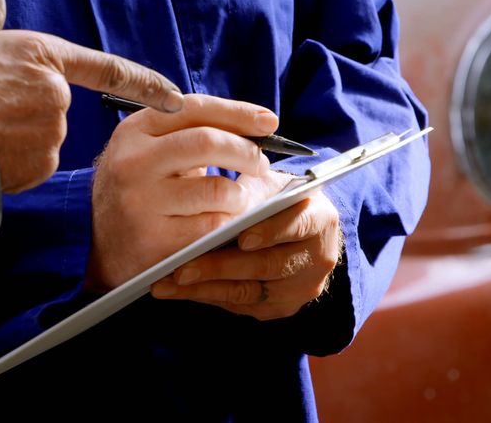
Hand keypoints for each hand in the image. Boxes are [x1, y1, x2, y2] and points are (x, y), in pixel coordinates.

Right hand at [0, 0, 183, 192]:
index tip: (177, 98)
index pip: (106, 69)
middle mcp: (56, 94)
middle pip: (53, 108)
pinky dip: (13, 165)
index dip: (145, 83)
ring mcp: (51, 133)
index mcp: (42, 55)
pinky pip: (32, 166)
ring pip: (42, 139)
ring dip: (19, 140)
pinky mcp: (39, 167)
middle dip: (26, 112)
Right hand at [88, 95, 278, 290]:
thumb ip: (191, 133)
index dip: (238, 112)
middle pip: (208, 142)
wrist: (91, 240)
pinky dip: (229, 225)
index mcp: (135, 131)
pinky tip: (225, 224)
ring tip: (238, 200)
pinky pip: (213, 228)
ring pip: (219, 190)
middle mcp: (134, 162)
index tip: (269, 122)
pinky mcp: (154, 240)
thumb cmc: (137, 189)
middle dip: (247, 151)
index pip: (194, 108)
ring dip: (241, 196)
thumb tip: (257, 125)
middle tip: (260, 163)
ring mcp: (141, 202)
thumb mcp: (149, 150)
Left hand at [151, 170, 342, 320]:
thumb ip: (250, 192)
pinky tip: (181, 291)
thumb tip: (217, 205)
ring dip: (206, 288)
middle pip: (268, 266)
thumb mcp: (268, 184)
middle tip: (183, 267)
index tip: (241, 237)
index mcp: (321, 219)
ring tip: (170, 283)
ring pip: (250, 292)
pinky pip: (242, 306)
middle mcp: (319, 258)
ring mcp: (302, 288)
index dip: (269, 232)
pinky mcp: (282, 307)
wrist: (298, 228)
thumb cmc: (276, 199)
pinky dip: (209, 297)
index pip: (297, 226)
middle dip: (222, 267)